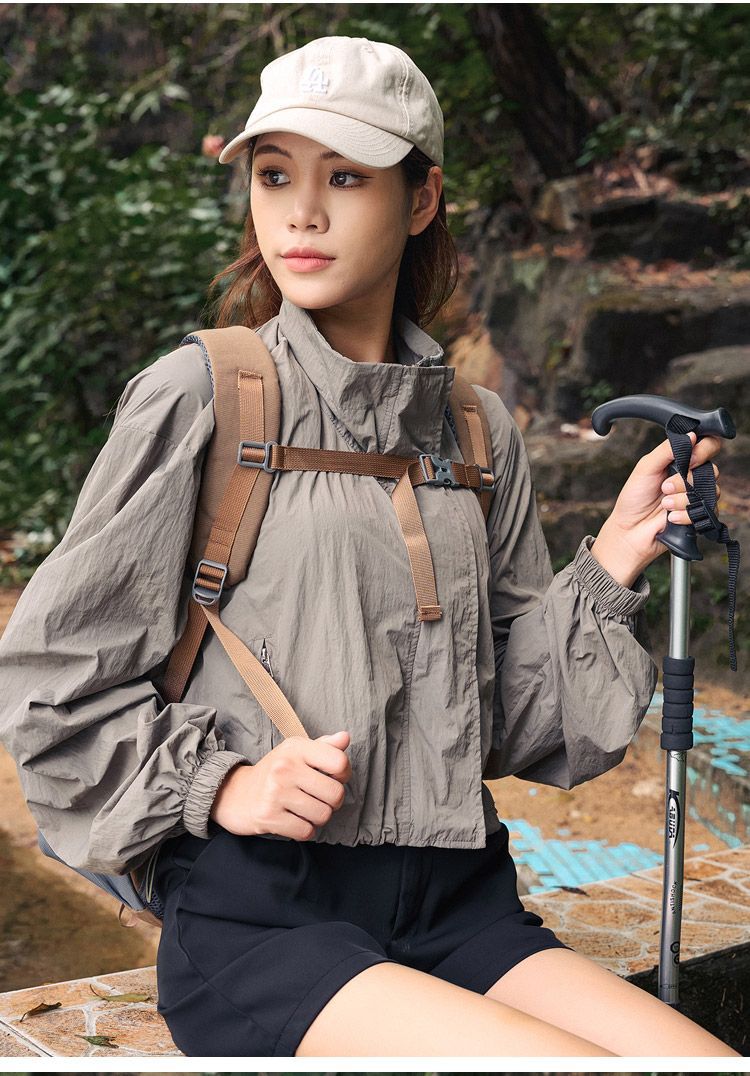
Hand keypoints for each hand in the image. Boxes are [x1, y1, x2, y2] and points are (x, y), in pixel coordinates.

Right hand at [209, 730, 351, 839]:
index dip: (344, 774)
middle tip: (319, 798)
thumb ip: (324, 746)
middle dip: (332, 802)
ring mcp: (276, 792)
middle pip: (335, 794)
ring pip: (323, 815)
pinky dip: (305, 830)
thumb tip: (345, 737)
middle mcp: (285, 767)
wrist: (235, 794)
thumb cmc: (275, 772)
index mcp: (296, 748)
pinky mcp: (269, 816)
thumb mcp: (297, 752)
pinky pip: (306, 831)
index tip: (333, 778)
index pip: (339, 762)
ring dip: (318, 817)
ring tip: (305, 809)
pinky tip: (295, 820)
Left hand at [591, 430, 722, 586]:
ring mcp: (697, 497)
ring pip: (708, 491)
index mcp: (681, 461)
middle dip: (686, 480)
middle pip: (711, 469)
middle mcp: (692, 477)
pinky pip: (705, 512)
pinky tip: (670, 517)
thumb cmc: (634, 498)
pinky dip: (685, 514)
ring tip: (664, 505)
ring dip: (682, 499)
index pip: (707, 446)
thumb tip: (691, 434)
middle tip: (666, 487)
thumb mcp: (646, 468)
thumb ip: (667, 450)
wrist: (630, 530)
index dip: (703, 450)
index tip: (689, 461)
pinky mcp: (699, 516)